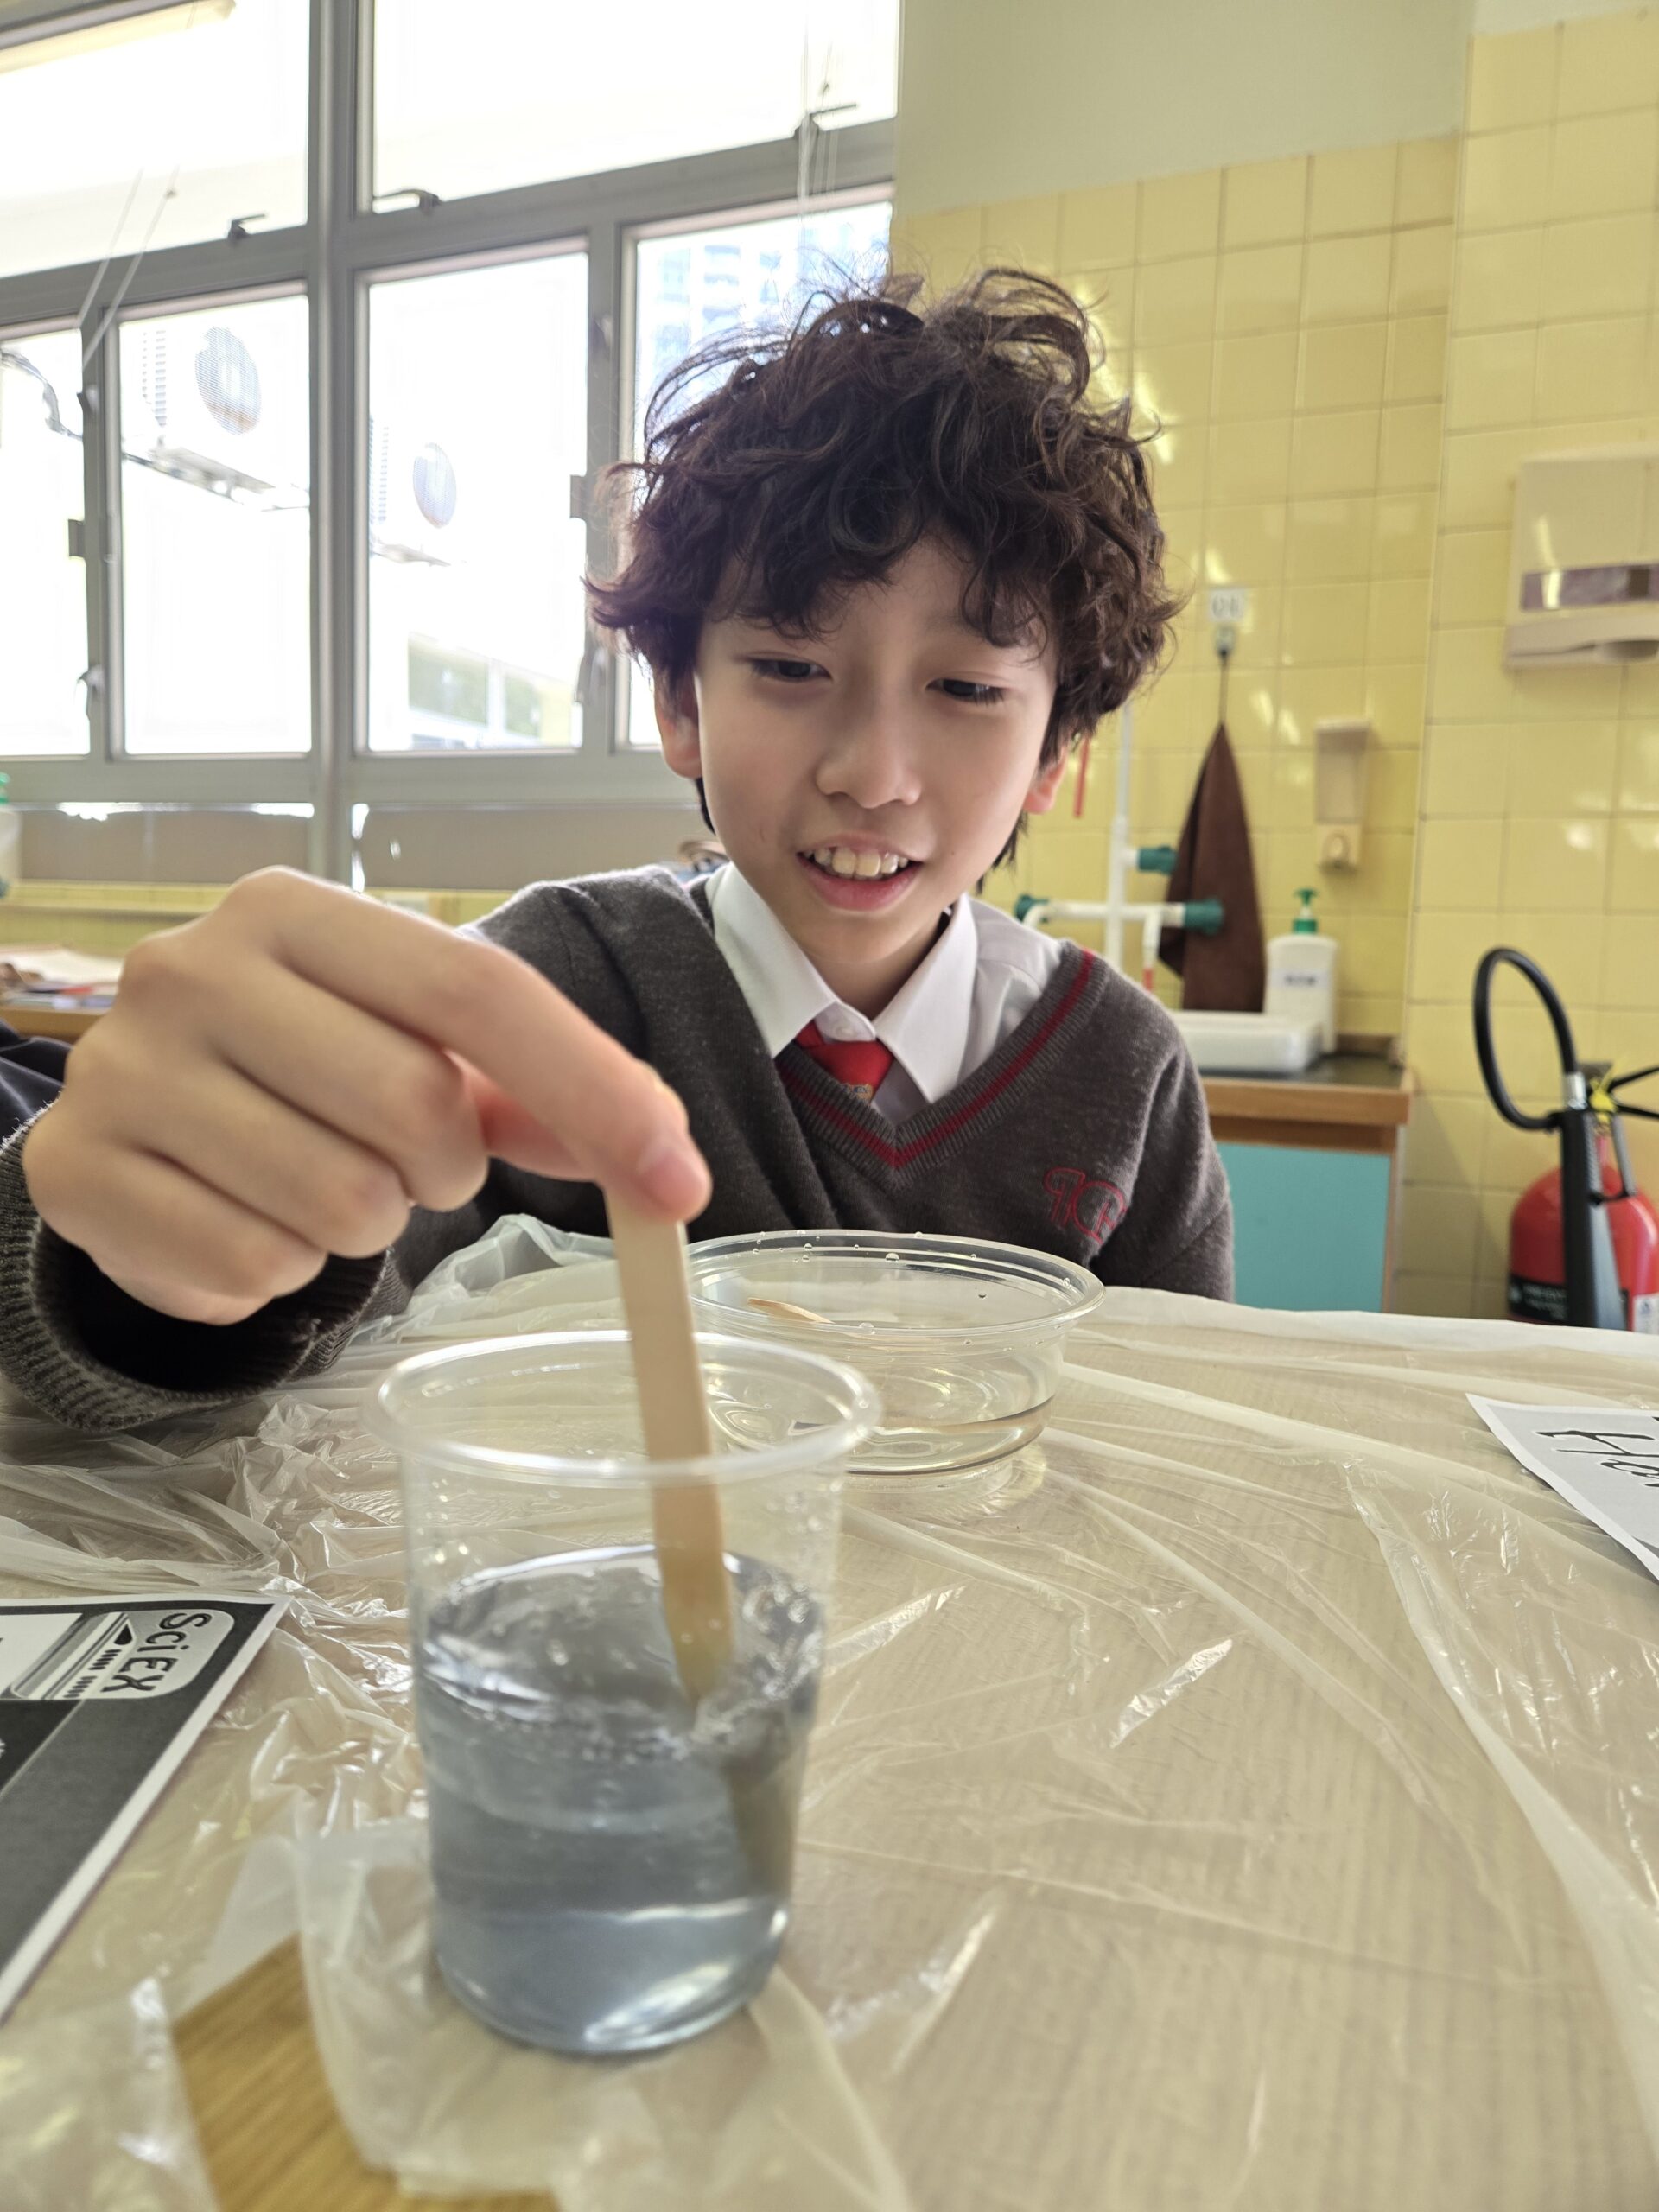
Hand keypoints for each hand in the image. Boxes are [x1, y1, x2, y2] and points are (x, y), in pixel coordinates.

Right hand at [21, 868, 709, 1323]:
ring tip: (319, 1187)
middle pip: (416, 1104)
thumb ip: (538, 1086)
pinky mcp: (77, 1174)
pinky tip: (249, 1225)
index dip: (595, 1090)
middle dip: (445, 1167)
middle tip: (409, 1166)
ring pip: (340, 1201)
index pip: (478, 991)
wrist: (135, 1124)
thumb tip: (661, 1153)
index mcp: (289, 910)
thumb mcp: (414, 1047)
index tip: (679, 1182)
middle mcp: (191, 968)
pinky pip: (254, 1267)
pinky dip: (283, 1273)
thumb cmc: (300, 1071)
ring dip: (366, 1226)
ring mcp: (122, 1070)